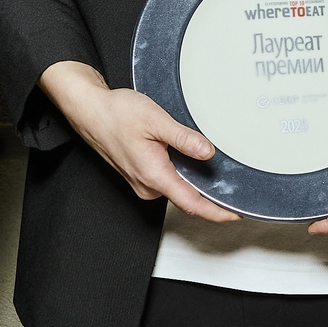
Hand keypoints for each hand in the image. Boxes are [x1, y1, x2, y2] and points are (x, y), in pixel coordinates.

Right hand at [38, 61, 236, 223]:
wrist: (91, 111)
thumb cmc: (116, 114)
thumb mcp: (156, 120)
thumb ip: (184, 138)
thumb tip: (208, 152)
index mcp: (154, 175)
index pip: (192, 204)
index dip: (216, 212)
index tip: (236, 215)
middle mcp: (148, 185)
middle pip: (188, 198)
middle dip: (210, 193)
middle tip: (233, 183)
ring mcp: (143, 182)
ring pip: (177, 187)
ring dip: (195, 180)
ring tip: (210, 165)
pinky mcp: (140, 176)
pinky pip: (167, 180)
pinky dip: (181, 174)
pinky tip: (187, 158)